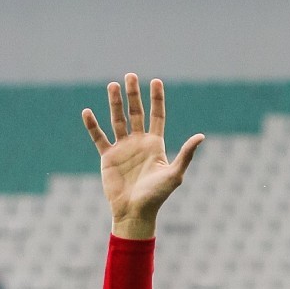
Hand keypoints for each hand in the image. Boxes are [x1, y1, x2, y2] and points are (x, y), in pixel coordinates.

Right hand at [82, 75, 203, 239]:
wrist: (135, 212)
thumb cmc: (157, 196)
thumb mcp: (174, 174)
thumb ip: (186, 154)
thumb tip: (201, 136)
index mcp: (155, 144)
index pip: (157, 115)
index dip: (156, 99)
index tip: (156, 81)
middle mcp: (138, 143)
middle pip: (136, 113)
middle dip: (133, 94)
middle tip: (130, 76)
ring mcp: (122, 149)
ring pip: (118, 120)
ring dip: (115, 103)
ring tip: (112, 85)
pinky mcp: (108, 157)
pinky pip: (99, 138)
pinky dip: (92, 125)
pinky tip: (87, 112)